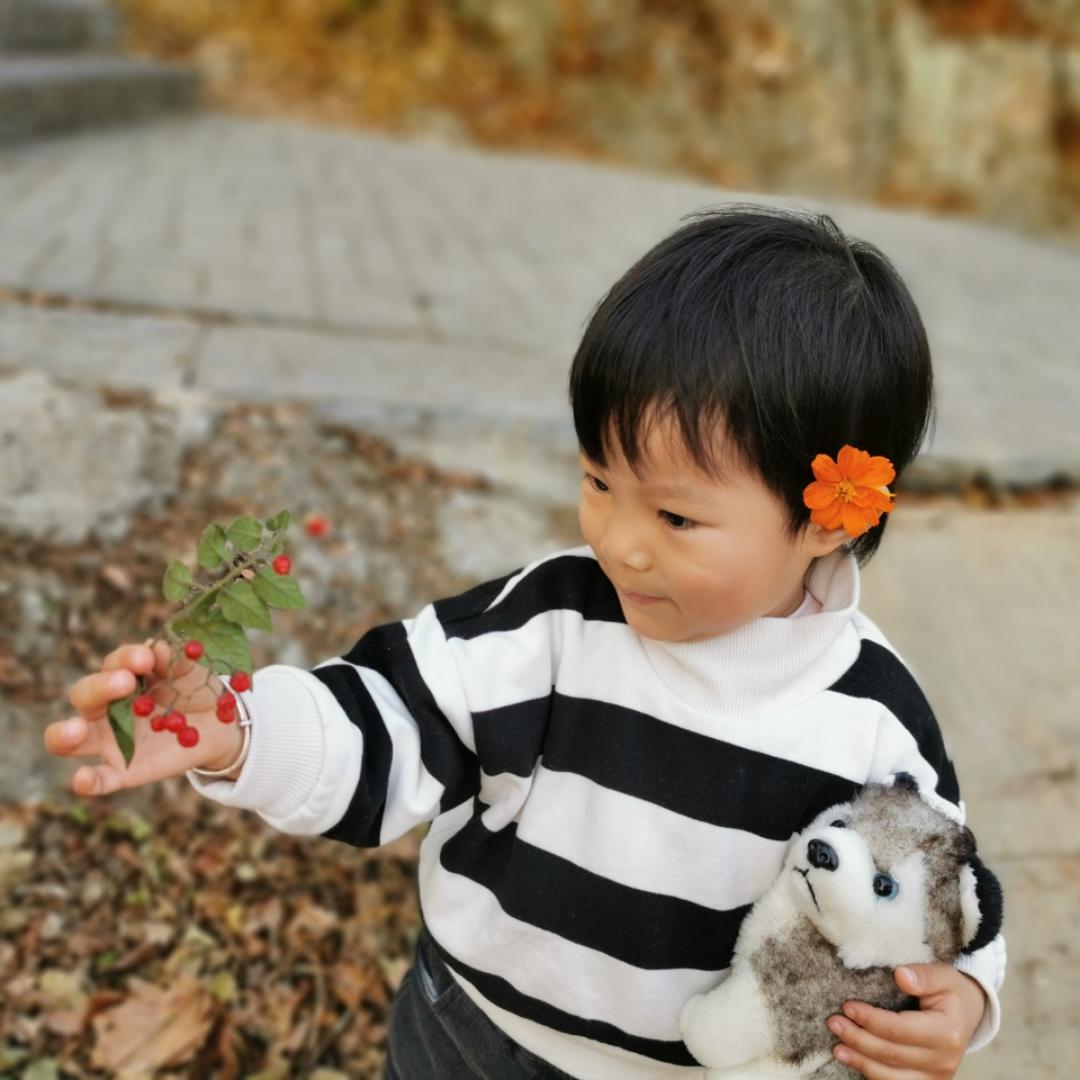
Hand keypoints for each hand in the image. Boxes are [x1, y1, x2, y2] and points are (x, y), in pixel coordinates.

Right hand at [48, 641, 239, 794]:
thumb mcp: (192, 675)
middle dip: (100, 687)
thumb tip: (158, 648)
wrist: (218, 727)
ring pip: (71, 739)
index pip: (113, 665)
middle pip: (85, 696)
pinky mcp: (122, 771)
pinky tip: (82, 778)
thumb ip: (175, 662)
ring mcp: (111, 742)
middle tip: (125, 682)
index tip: (146, 658)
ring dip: (66, 733)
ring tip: (77, 730)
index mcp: (123, 678)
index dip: (125, 659)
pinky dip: (86, 781)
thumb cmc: (196, 692)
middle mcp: (108, 709)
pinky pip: (98, 780)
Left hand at [825, 962, 986, 1077]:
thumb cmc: (951, 992)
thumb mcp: (944, 975)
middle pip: (891, 1054)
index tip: (848, 1006)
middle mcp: (943, 1061)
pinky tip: (853, 1060)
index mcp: (947, 1033)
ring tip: (837, 1047)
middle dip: (858, 1039)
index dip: (871, 1019)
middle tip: (834, 1022)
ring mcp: (936, 1077)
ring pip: (890, 1076)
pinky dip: (871, 1073)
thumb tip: (901, 975)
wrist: (967, 1015)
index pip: (900, 1029)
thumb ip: (924, 975)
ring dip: (860, 1061)